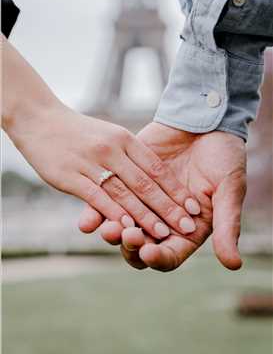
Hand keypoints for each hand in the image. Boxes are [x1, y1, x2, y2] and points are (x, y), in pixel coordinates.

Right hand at [2, 37, 199, 238]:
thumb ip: (129, 154)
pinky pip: (97, 197)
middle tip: (188, 227)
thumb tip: (152, 177)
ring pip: (125, 193)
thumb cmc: (79, 132)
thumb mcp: (110, 134)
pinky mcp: (71, 175)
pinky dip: (114, 212)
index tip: (194, 207)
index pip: (156, 168)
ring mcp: (91, 162)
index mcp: (124, 139)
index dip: (177, 190)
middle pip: (146, 183)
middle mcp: (112, 149)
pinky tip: (127, 226)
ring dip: (145, 216)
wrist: (40, 119)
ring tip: (164, 233)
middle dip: (169, 207)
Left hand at [80, 122, 246, 270]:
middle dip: (132, 246)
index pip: (170, 255)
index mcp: (187, 229)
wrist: (203, 121)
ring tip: (107, 230)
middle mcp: (162, 220)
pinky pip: (108, 202)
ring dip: (113, 233)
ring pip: (123, 228)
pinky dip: (96, 213)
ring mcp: (142, 203)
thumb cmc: (224, 156)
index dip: (159, 258)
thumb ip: (227, 226)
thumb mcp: (230, 189)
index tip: (150, 253)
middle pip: (142, 247)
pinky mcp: (126, 183)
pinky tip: (87, 221)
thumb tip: (234, 265)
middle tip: (129, 236)